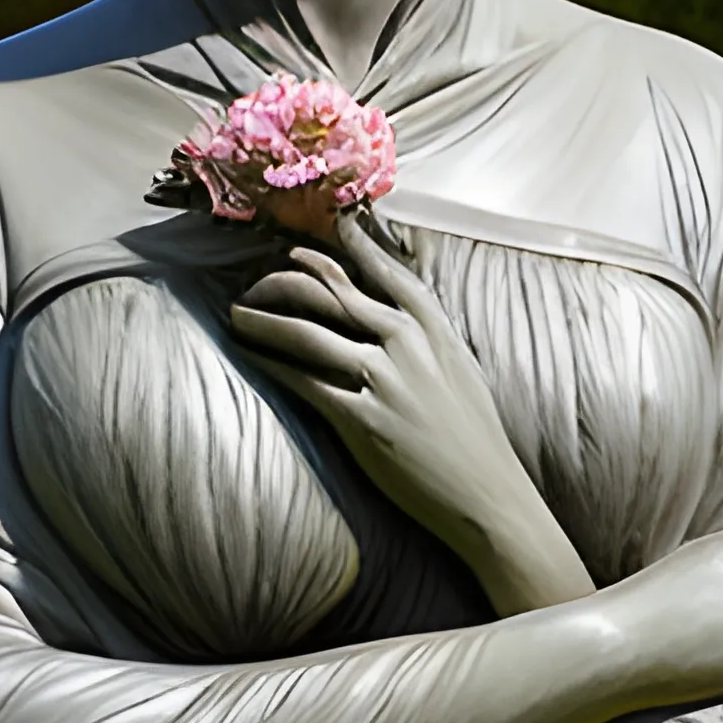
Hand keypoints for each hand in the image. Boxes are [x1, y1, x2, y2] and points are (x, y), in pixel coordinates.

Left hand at [228, 218, 595, 614]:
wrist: (486, 494)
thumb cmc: (476, 437)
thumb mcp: (462, 370)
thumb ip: (431, 337)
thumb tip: (399, 314)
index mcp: (434, 329)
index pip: (386, 272)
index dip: (352, 247)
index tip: (327, 228)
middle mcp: (406, 345)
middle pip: (332, 293)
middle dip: (286, 280)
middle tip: (258, 279)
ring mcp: (383, 380)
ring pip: (307, 332)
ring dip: (264, 319)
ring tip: (237, 312)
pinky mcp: (361, 419)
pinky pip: (304, 381)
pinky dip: (272, 363)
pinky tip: (251, 355)